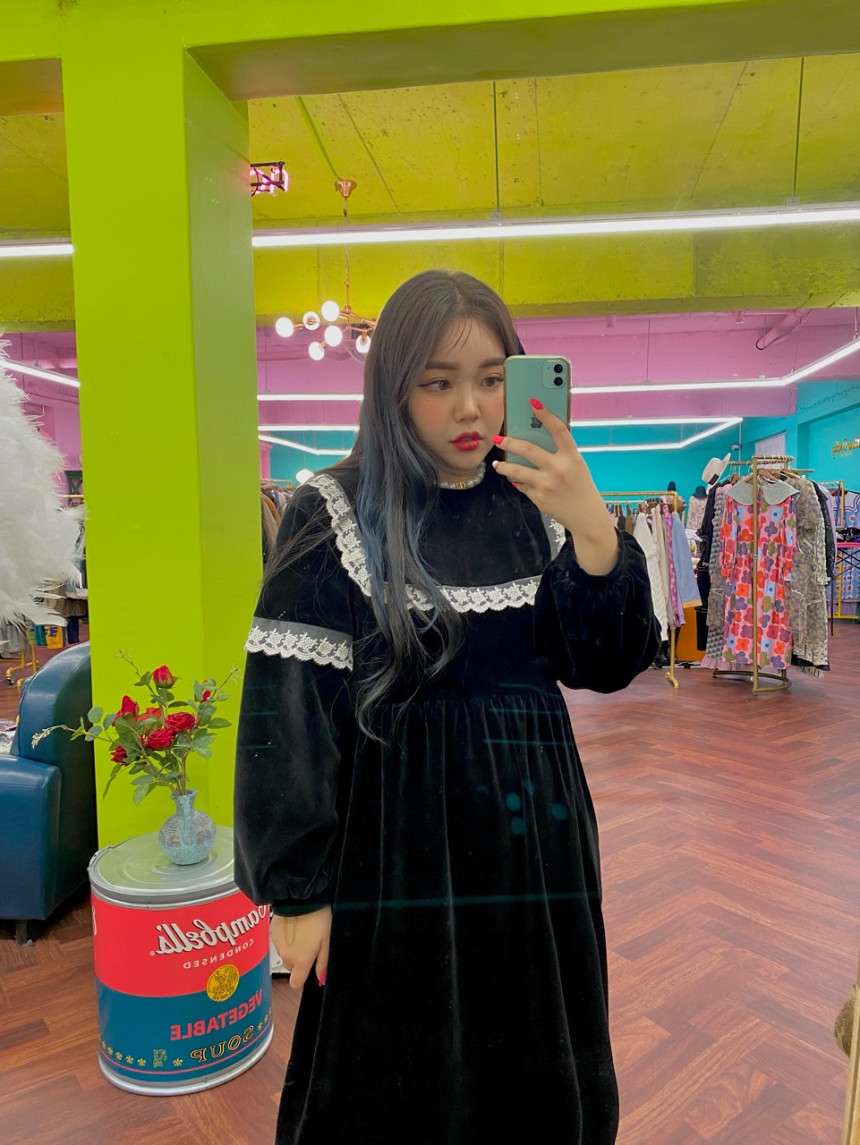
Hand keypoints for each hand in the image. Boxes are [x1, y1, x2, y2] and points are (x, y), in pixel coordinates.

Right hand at [271, 906, 331, 991]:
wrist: (301, 898)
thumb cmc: (318, 918)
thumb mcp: (327, 941)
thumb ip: (323, 963)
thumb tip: (321, 978)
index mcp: (300, 960)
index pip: (296, 982)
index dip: (301, 977)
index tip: (307, 970)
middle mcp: (286, 955)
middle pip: (291, 966)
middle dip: (298, 960)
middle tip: (309, 945)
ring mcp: (277, 944)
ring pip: (285, 954)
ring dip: (291, 948)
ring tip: (302, 932)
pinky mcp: (272, 932)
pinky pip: (279, 942)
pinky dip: (285, 937)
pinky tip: (294, 926)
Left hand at [493, 398, 618, 574]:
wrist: (587, 518)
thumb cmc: (581, 488)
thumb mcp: (577, 467)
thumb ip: (560, 454)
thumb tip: (534, 438)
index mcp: (573, 458)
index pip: (558, 430)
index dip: (546, 414)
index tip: (533, 402)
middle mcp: (559, 469)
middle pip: (528, 449)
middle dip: (509, 442)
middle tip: (498, 439)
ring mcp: (547, 485)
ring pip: (517, 470)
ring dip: (504, 466)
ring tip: (498, 464)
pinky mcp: (539, 498)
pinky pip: (522, 486)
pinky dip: (518, 482)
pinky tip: (515, 480)